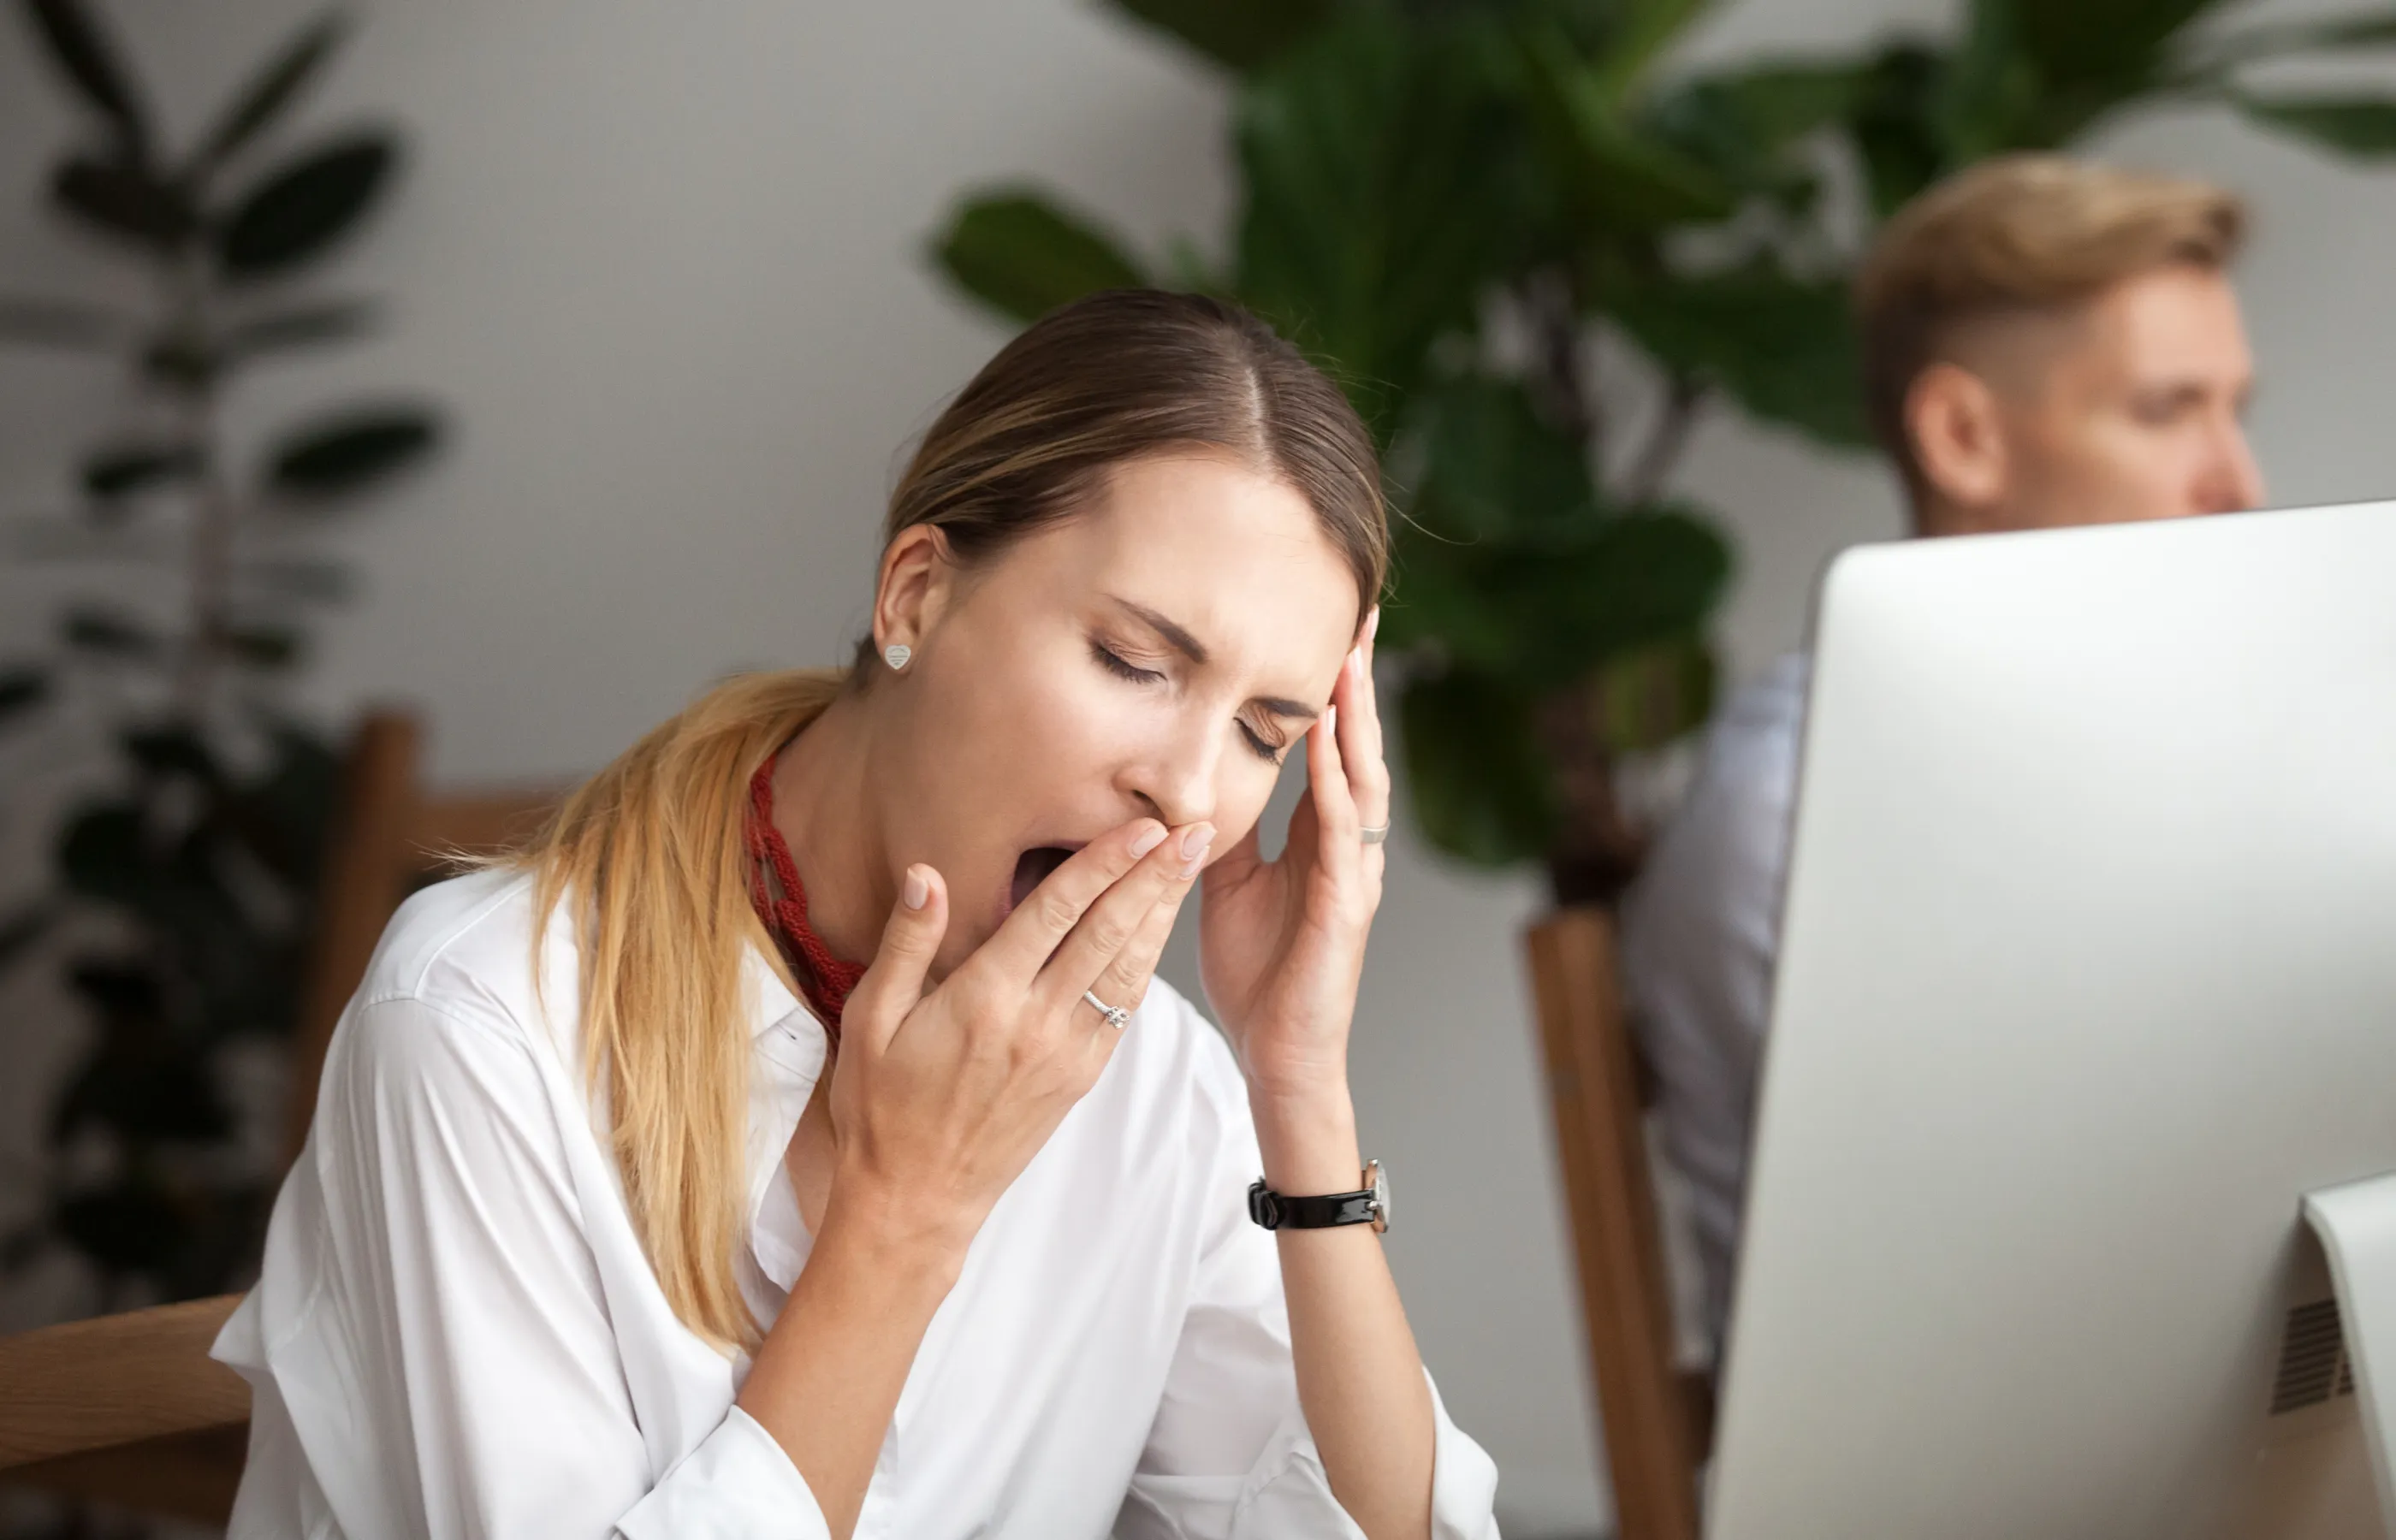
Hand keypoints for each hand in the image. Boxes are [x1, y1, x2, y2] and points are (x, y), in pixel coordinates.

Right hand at [821, 815, 1210, 1252]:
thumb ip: (907, 943)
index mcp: (984, 999)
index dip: (1104, 863)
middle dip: (1155, 876)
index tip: (1141, 825)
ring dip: (1163, 913)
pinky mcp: (1080, 1078)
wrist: (916, 1198)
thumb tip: (928, 874)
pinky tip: (1160, 930)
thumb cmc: (882, 1106)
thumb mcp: (869, 1020)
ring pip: (1128, 969)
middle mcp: (1035, 1023)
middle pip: (1109, 933)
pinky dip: (1147, 963)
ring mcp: (1065, 1053)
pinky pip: (1122, 1010)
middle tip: (1196, 828)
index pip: (1057, 913)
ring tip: (1192, 864)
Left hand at [1199, 610, 1386, 1106]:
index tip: (1333, 626)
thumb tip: (1188, 778)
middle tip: (1362, 614)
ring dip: (1356, 720)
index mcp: (1319, 837)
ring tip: (1351, 660)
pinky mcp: (1345, 908)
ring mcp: (1353, 875)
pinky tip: (1330, 748)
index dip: (1333, 689)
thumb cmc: (1258, 974)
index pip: (1331, 747)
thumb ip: (1219, 828)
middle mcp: (1347, 846)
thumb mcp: (1224, 883)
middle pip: (1359, 746)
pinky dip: (1338, 787)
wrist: (1277, 1054)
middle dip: (1359, 681)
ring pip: (1363, 780)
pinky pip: (1343, 836)